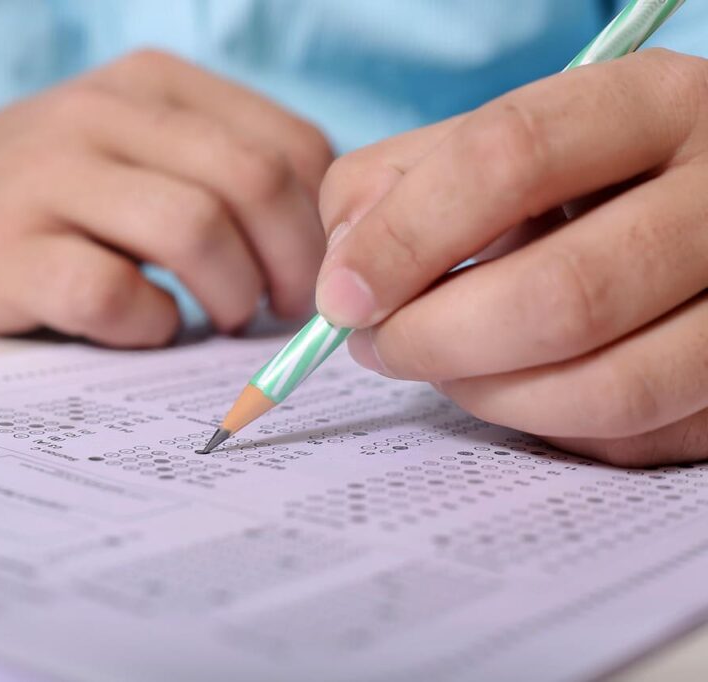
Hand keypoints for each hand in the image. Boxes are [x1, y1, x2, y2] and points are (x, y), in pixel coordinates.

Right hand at [0, 50, 331, 345]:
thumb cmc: (51, 193)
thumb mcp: (136, 150)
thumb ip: (220, 174)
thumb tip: (321, 251)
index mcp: (154, 85)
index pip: (289, 144)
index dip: (320, 225)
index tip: (311, 277)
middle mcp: (103, 114)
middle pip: (253, 182)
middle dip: (292, 266)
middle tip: (278, 312)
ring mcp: (49, 178)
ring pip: (193, 230)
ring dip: (230, 295)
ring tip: (218, 320)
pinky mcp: (8, 253)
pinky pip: (112, 294)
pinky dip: (150, 326)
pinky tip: (143, 327)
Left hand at [316, 49, 707, 465]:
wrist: (702, 213)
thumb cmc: (580, 180)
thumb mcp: (500, 143)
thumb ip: (402, 180)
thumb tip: (346, 267)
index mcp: (648, 105)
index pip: (511, 158)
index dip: (406, 236)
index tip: (342, 297)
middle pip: (562, 294)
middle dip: (436, 339)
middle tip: (378, 348)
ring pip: (608, 388)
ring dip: (487, 396)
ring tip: (439, 370)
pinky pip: (633, 437)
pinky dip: (548, 425)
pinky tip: (517, 386)